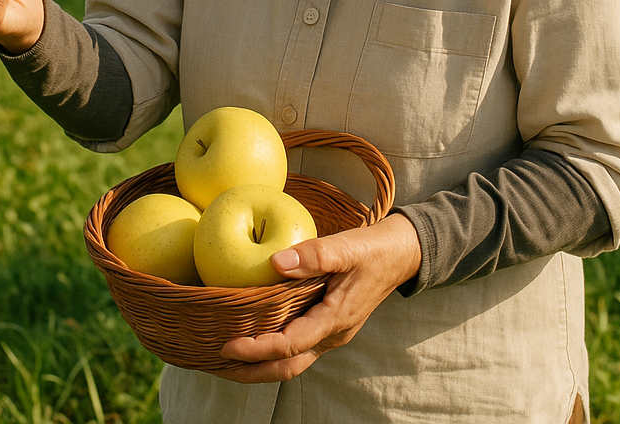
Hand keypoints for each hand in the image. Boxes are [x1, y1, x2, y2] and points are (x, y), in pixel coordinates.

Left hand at [214, 212, 421, 383]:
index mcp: (335, 319)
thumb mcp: (347, 247)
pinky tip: (256, 335)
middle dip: (252, 371)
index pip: (289, 345)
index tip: (227, 345)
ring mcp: (332, 332)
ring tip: (228, 359)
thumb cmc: (374, 249)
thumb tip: (275, 262)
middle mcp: (332, 334)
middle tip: (217, 363)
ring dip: (261, 365)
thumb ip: (313, 255)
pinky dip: (274, 349)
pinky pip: (298, 346)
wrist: (402, 253)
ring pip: (293, 361)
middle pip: (288, 367)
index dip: (256, 349)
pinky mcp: (330, 324)